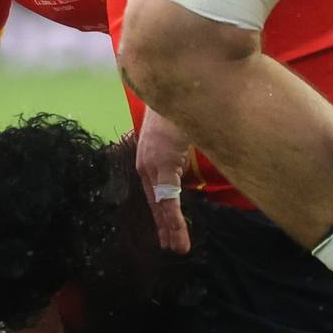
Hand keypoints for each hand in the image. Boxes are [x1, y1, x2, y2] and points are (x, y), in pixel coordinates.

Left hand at [134, 106, 194, 254]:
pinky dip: (173, 216)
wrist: (175, 83)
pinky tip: (176, 231)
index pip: (154, 193)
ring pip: (161, 204)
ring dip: (171, 229)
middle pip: (155, 203)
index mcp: (148, 157)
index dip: (161, 215)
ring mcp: (151, 163)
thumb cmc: (182, 105)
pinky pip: (167, 196)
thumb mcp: (178, 134)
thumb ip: (178, 153)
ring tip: (178, 248)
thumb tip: (187, 165)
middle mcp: (144, 162)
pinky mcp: (162, 162)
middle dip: (164, 228)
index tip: (167, 234)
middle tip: (172, 248)